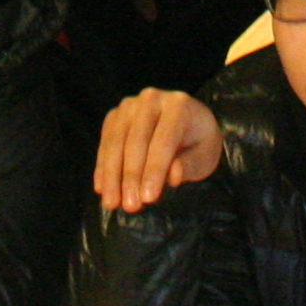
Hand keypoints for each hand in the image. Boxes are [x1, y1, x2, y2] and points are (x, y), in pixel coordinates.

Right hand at [92, 88, 223, 212]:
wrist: (188, 121)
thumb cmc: (198, 141)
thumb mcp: (204, 156)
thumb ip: (189, 165)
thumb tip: (172, 177)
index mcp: (179, 105)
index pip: (163, 141)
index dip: (154, 171)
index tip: (148, 198)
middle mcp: (151, 98)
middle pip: (136, 140)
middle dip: (131, 177)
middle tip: (129, 206)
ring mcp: (130, 104)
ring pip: (116, 141)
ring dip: (112, 175)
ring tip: (111, 203)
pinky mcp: (115, 114)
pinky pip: (105, 141)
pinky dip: (103, 167)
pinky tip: (101, 188)